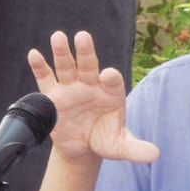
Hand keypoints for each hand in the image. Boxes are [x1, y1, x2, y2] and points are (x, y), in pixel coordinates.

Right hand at [28, 31, 158, 164]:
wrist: (82, 146)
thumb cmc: (105, 139)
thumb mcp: (120, 146)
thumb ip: (136, 148)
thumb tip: (155, 154)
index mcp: (111, 93)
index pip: (113, 81)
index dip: (111, 78)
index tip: (108, 75)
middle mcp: (92, 86)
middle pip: (89, 65)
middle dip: (86, 51)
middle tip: (83, 36)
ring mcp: (72, 88)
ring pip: (67, 67)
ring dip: (62, 52)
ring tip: (58, 36)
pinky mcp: (53, 96)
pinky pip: (46, 78)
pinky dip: (40, 67)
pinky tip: (34, 54)